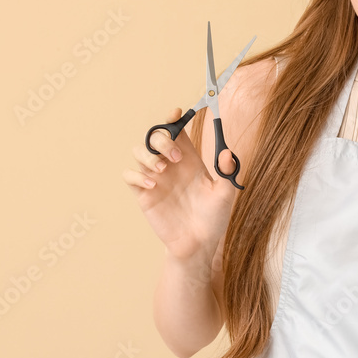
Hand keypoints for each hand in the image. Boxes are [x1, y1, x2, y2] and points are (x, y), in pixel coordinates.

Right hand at [124, 106, 239, 260]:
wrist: (198, 244)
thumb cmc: (213, 218)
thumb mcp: (225, 194)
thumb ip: (227, 172)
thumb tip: (227, 153)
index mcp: (189, 160)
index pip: (177, 131)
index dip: (173, 119)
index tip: (176, 113)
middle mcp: (170, 165)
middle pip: (156, 136)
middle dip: (163, 139)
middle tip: (175, 157)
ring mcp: (156, 179)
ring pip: (139, 151)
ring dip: (148, 155)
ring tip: (162, 171)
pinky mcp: (144, 195)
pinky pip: (130, 176)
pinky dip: (137, 176)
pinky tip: (153, 186)